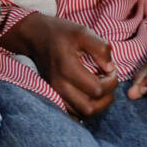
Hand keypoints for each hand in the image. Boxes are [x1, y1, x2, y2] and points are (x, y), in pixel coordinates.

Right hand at [0, 12, 117, 117]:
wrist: (35, 36)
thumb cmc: (60, 33)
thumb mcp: (83, 32)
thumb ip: (101, 48)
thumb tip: (110, 68)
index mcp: (67, 69)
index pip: (97, 89)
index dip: (111, 81)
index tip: (110, 69)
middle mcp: (59, 85)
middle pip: (90, 108)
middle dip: (106, 97)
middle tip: (107, 81)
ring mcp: (54, 93)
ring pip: (82, 114)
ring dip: (97, 104)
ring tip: (100, 87)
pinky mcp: (53, 96)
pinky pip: (73, 114)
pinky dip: (85, 108)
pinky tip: (89, 94)